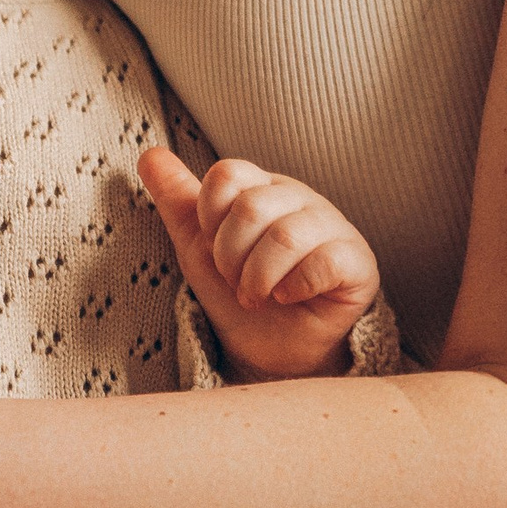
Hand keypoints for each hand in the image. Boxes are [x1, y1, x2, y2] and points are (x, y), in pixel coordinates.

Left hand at [140, 146, 379, 382]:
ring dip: (259, 277)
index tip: (216, 254)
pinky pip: (324, 261)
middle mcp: (298, 198)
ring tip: (259, 297)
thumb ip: (177, 200)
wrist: (274, 354)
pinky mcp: (357, 261)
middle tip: (238, 284)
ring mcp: (332, 226)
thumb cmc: (240, 295)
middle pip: (251, 206)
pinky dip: (295, 286)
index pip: (226, 175)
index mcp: (261, 188)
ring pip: (285, 234)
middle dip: (231, 257)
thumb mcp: (199, 248)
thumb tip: (149, 154)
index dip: (210, 221)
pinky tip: (290, 297)